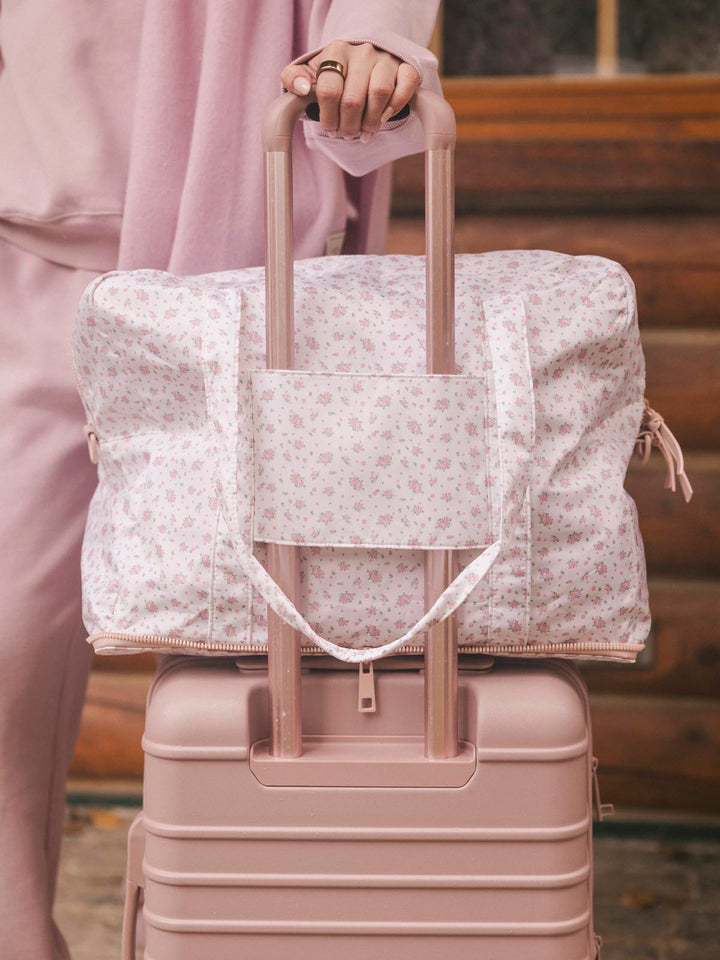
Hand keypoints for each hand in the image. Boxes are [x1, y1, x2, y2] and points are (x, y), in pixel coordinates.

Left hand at [281, 40, 419, 141]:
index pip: (329, 90)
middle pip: (353, 98)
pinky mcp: (405, 67)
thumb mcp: (308, 74)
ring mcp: (385, 59)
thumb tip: (302, 88)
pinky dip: (396, 106)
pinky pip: (406, 85)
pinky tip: (384, 118)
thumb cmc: (334, 75)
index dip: (328, 117)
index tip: (329, 128)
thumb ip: (293, 78)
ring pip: (380, 93)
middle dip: (348, 125)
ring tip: (364, 132)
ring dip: (370, 121)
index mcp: (336, 51)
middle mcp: (362, 51)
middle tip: (346, 134)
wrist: (361, 62)